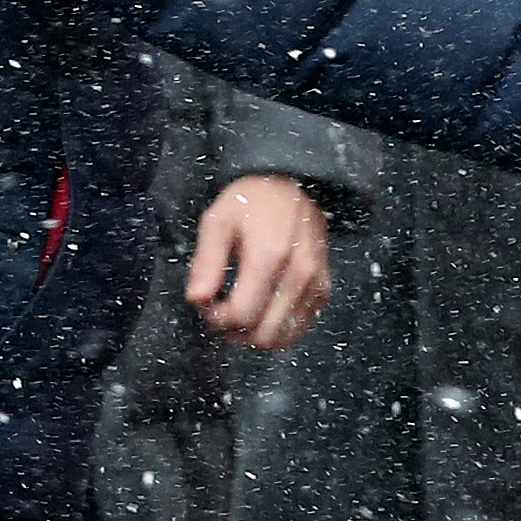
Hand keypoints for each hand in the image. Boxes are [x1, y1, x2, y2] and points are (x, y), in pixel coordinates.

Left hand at [186, 173, 330, 351]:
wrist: (295, 182)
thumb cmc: (253, 200)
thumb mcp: (219, 220)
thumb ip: (206, 262)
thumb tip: (197, 300)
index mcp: (270, 255)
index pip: (242, 315)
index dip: (217, 319)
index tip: (208, 303)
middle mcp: (299, 274)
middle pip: (263, 335)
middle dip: (235, 332)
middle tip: (222, 310)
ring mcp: (315, 283)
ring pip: (283, 338)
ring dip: (255, 334)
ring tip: (241, 311)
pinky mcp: (323, 288)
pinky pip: (299, 329)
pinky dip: (277, 329)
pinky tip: (263, 309)